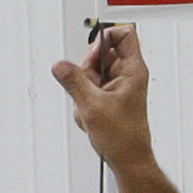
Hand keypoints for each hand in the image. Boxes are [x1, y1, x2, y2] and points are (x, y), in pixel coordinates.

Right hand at [49, 20, 157, 171]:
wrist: (128, 159)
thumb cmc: (124, 137)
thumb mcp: (92, 105)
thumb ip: (74, 81)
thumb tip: (60, 65)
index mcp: (132, 69)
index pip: (124, 34)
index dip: (105, 36)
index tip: (91, 50)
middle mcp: (126, 74)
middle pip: (100, 53)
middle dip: (86, 70)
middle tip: (87, 87)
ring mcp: (117, 86)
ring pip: (91, 73)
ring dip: (83, 90)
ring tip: (90, 107)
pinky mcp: (108, 97)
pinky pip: (89, 89)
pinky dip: (84, 101)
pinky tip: (90, 115)